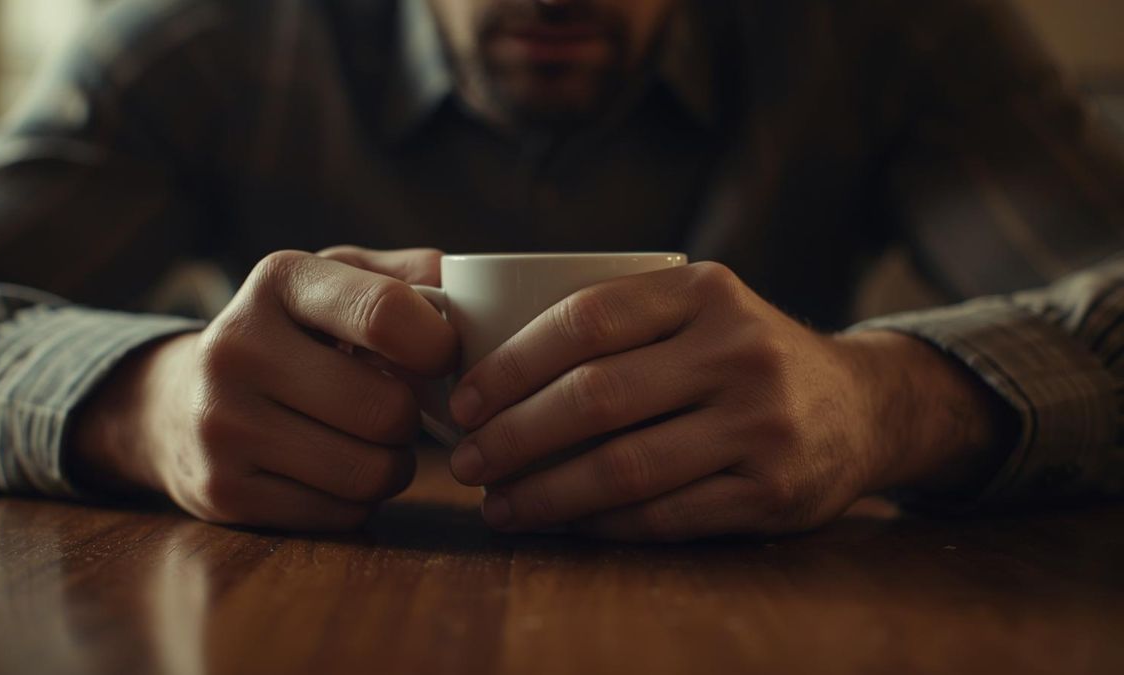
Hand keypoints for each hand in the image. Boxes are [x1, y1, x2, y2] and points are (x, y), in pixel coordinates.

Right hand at [71, 246, 456, 530]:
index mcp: (279, 280)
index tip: (442, 357)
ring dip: (392, 464)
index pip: (386, 313)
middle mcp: (238, 346)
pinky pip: (340, 513)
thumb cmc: (289, 334)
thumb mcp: (336, 281)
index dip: (439, 346)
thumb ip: (408, 276)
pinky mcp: (223, 491)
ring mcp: (223, 424)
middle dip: (410, 417)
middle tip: (395, 409)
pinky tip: (332, 469)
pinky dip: (356, 500)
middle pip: (386, 409)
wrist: (178, 400)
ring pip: (369, 471)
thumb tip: (473, 289)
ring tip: (369, 441)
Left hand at [447, 263, 1012, 540]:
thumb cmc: (744, 356)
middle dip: (513, 436)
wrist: (862, 407)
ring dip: (545, 493)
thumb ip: (619, 321)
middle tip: (465, 462)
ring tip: (498, 504)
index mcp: (704, 291)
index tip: (463, 400)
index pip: (585, 318)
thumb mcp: (699, 310)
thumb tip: (485, 364)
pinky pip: (662, 517)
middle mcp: (738, 350)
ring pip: (623, 468)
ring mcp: (761, 424)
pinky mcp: (772, 491)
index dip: (510, 364)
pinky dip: (599, 525)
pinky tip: (562, 523)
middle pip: (596, 397)